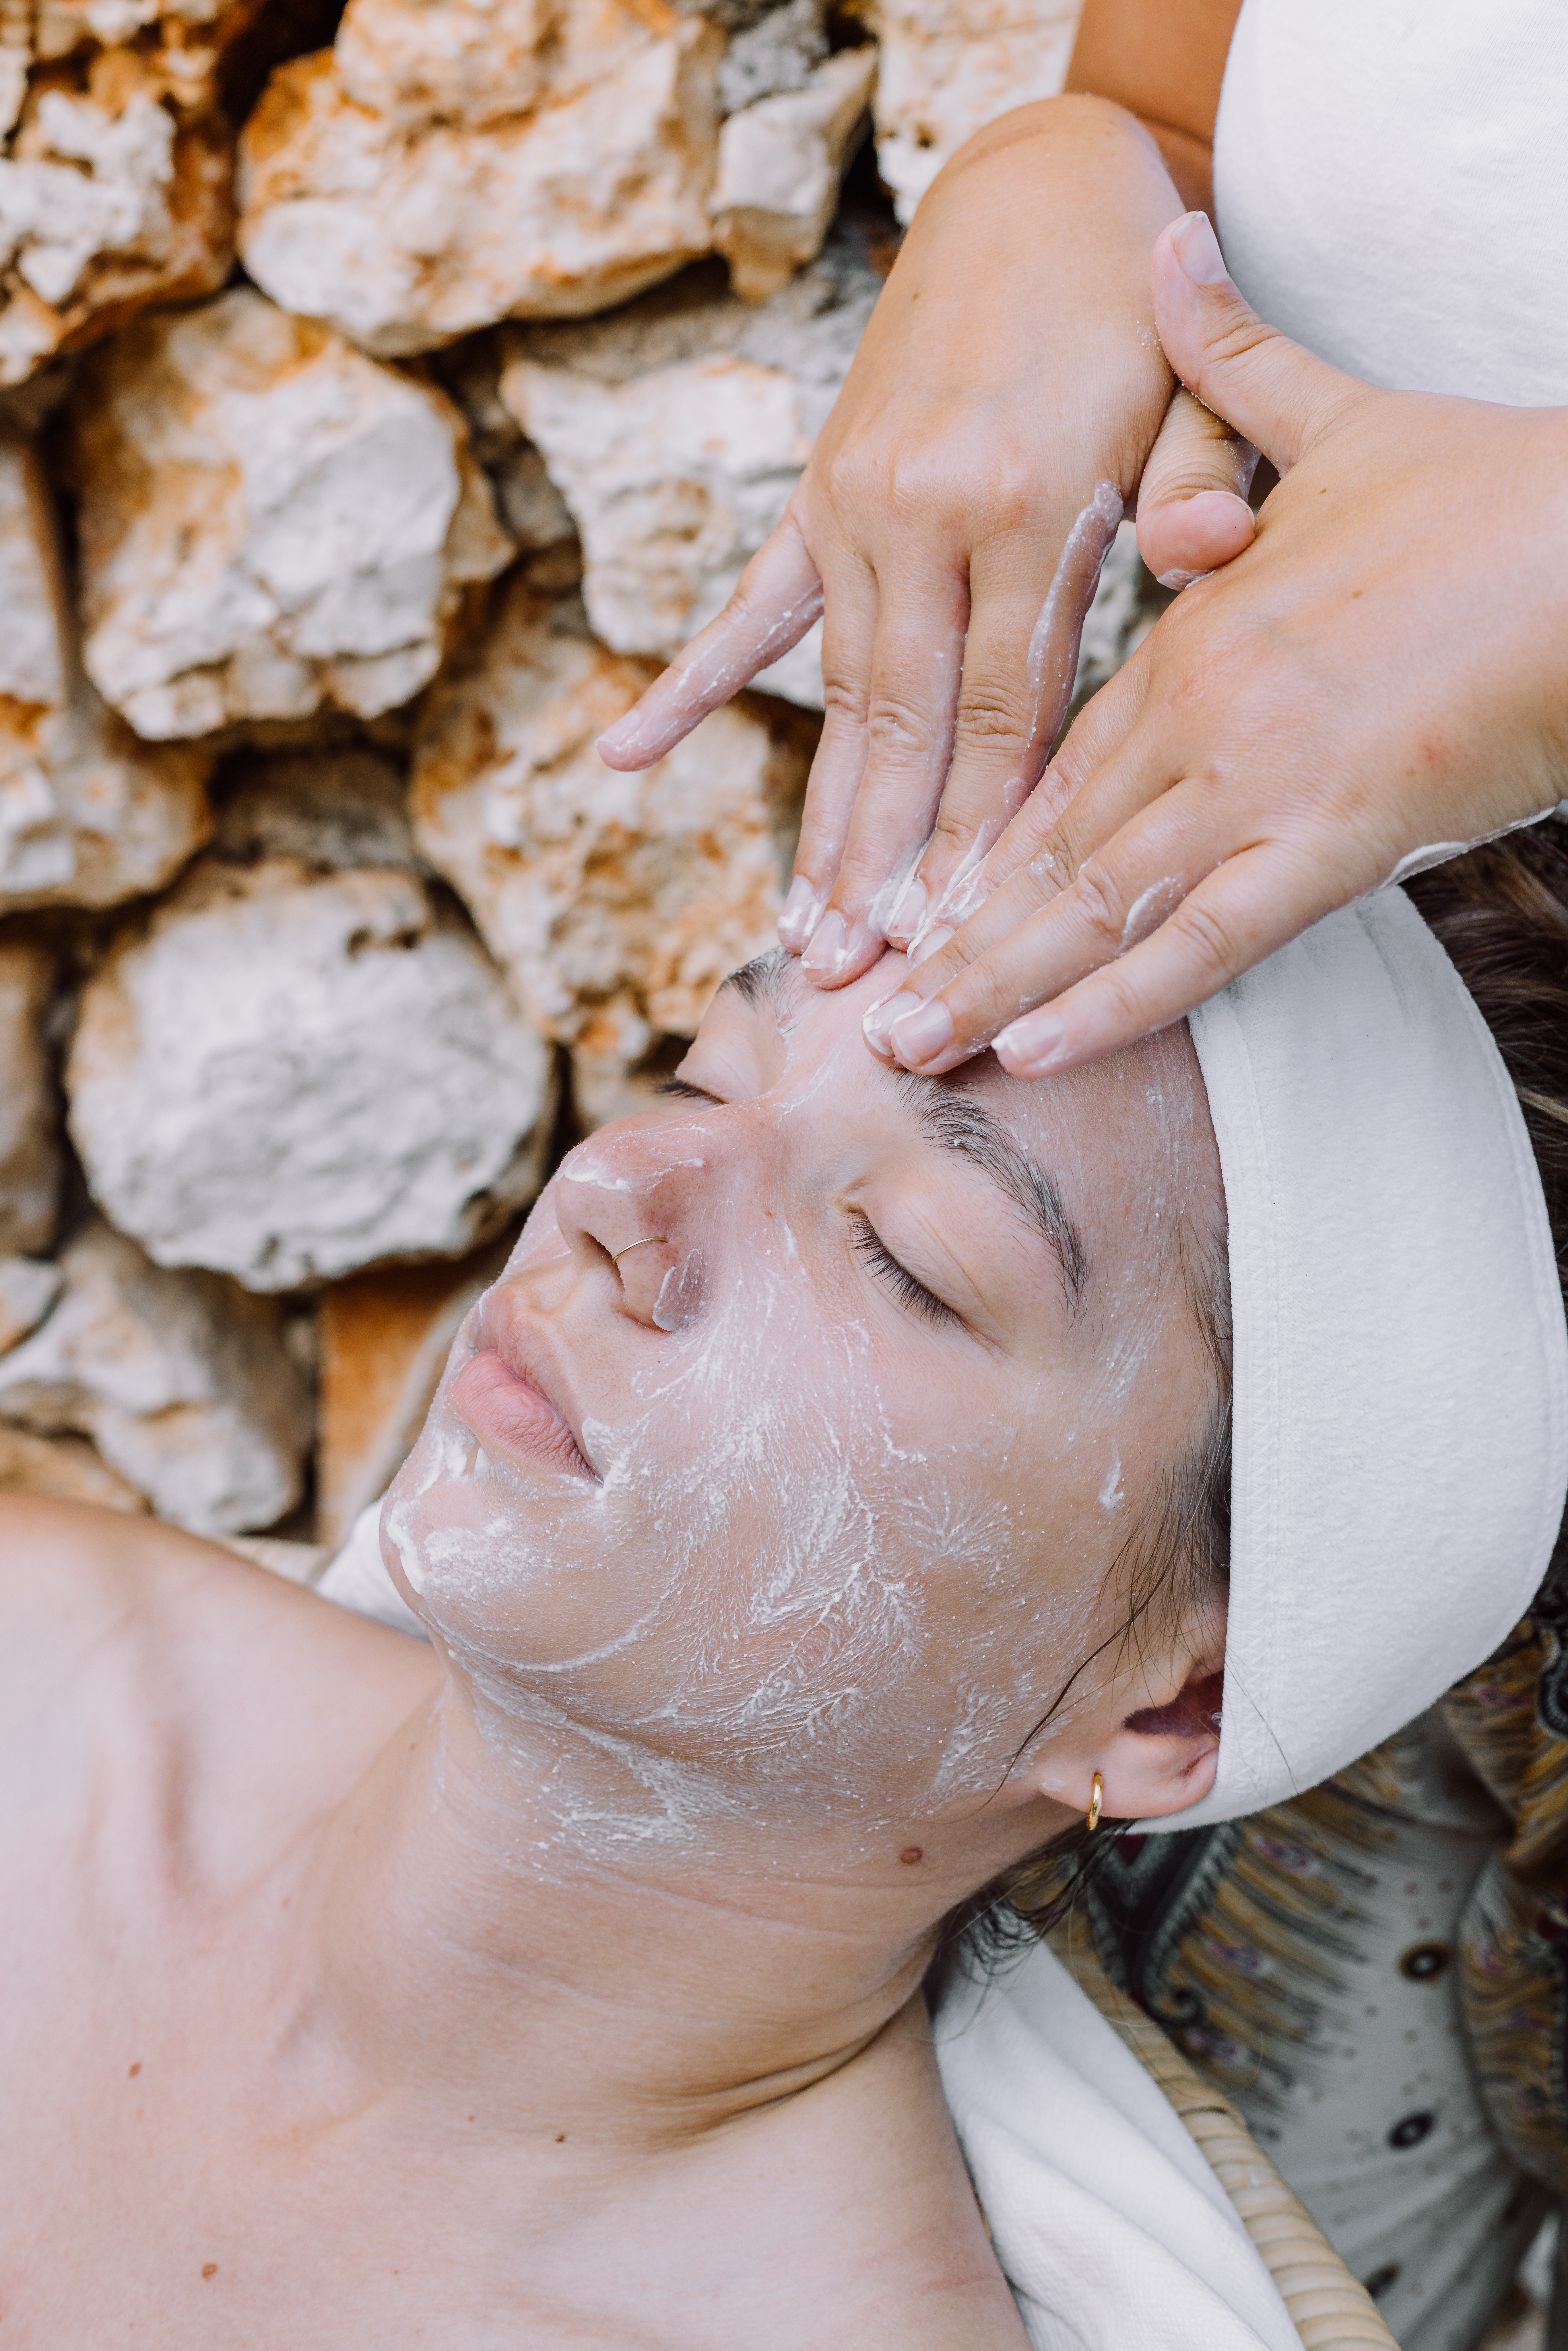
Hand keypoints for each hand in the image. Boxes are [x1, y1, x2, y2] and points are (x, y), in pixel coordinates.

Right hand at [596, 101, 1254, 987]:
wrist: (1036, 189)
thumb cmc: (1129, 319)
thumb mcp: (1192, 394)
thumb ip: (1199, 483)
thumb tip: (1204, 558)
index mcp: (1030, 506)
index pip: (1006, 718)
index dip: (982, 839)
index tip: (962, 939)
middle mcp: (926, 515)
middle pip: (908, 732)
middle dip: (885, 868)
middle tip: (862, 979)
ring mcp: (856, 506)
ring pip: (838, 698)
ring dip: (820, 820)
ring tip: (802, 929)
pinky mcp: (817, 495)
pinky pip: (748, 611)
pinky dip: (689, 687)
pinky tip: (626, 756)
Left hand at [864, 209, 1567, 1080]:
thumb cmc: (1484, 489)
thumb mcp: (1336, 418)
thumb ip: (1233, 362)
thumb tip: (1168, 246)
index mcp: (1193, 632)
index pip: (1052, 750)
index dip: (974, 828)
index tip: (908, 885)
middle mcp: (1200, 720)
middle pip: (1045, 846)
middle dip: (951, 929)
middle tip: (864, 1001)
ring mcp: (1257, 790)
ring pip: (1093, 907)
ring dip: (997, 982)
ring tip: (910, 1041)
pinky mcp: (1328, 849)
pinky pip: (1199, 947)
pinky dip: (1114, 1002)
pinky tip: (1036, 1047)